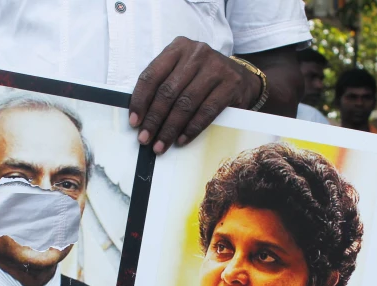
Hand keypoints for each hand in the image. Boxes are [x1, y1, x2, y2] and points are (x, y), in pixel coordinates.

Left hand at [129, 37, 260, 154]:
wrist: (242, 78)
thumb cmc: (203, 78)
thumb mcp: (182, 72)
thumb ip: (163, 85)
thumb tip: (140, 117)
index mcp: (178, 47)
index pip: (152, 75)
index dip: (140, 100)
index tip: (134, 122)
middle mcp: (197, 53)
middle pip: (168, 91)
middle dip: (154, 119)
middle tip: (145, 139)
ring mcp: (215, 67)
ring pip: (186, 103)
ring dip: (170, 128)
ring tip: (161, 145)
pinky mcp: (231, 84)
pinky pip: (206, 111)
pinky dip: (191, 128)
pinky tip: (181, 140)